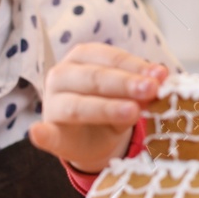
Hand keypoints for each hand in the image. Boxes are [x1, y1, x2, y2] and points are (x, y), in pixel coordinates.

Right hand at [29, 43, 168, 172]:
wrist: (91, 140)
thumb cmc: (110, 109)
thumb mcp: (129, 98)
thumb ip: (139, 92)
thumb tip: (160, 82)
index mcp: (83, 57)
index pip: (110, 58)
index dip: (136, 66)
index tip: (161, 75)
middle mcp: (63, 74)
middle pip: (95, 77)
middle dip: (126, 83)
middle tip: (152, 89)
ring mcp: (53, 103)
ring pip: (78, 105)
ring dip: (105, 108)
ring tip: (132, 112)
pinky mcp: (50, 132)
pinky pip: (46, 134)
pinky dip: (41, 134)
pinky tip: (38, 133)